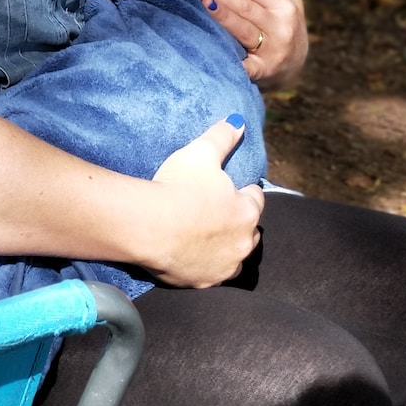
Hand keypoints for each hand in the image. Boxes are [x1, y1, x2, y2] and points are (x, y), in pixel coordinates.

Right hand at [144, 117, 265, 287]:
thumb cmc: (177, 186)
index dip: (242, 191)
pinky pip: (211, 274)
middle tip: (214, 212)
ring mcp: (225, 266)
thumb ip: (222, 136)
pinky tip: (191, 254)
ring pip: (234, 257)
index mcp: (247, 211)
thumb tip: (238, 122)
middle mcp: (243, 243)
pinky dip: (205, 265)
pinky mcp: (205, 283)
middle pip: (249, 231)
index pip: (255, 198)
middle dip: (237, 221)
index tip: (228, 188)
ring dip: (225, 247)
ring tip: (204, 236)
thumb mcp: (201, 153)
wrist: (150, 226)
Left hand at [192, 0, 308, 89]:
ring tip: (200, 1)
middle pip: (244, 7)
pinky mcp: (261, 72)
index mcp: (284, 4)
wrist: (296, 66)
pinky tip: (207, 46)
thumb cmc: (284, 19)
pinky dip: (226, 57)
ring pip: (241, 30)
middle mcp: (279, 27)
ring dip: (220, 16)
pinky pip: (241, 64)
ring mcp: (271, 51)